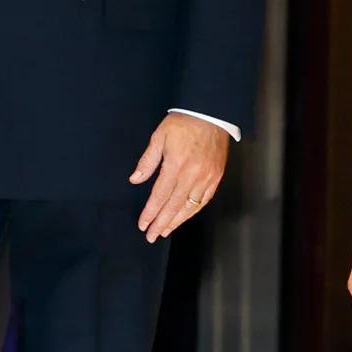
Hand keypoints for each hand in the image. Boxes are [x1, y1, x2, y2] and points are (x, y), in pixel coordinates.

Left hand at [131, 112, 229, 243]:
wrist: (211, 114)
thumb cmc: (183, 123)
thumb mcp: (159, 137)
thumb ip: (147, 161)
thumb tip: (135, 180)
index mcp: (175, 167)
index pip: (159, 197)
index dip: (150, 213)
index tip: (143, 224)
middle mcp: (192, 176)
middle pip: (174, 206)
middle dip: (161, 223)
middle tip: (151, 236)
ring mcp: (206, 178)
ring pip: (190, 207)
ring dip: (176, 221)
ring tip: (165, 231)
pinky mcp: (216, 177)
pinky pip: (204, 200)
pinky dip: (193, 211)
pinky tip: (185, 217)